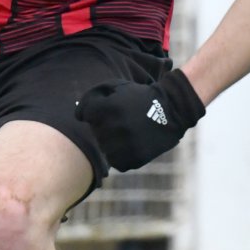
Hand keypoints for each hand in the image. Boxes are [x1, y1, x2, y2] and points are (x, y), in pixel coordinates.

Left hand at [75, 68, 204, 172]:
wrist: (171, 110)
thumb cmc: (139, 97)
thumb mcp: (116, 87)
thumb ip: (92, 97)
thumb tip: (78, 115)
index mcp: (109, 107)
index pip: (84, 114)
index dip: (92, 111)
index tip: (102, 110)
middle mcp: (115, 127)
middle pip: (95, 132)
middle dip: (103, 125)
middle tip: (121, 120)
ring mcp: (125, 144)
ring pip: (104, 148)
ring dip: (111, 141)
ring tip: (127, 132)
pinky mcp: (134, 158)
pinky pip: (117, 162)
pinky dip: (121, 155)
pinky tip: (131, 143)